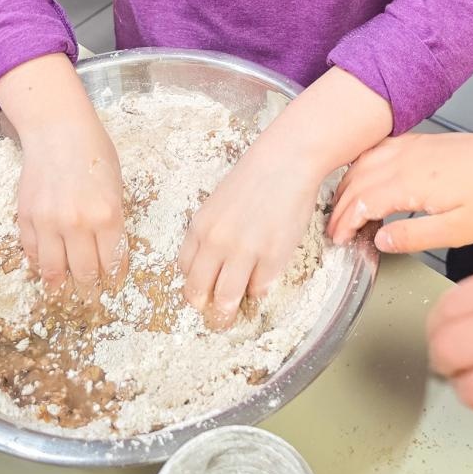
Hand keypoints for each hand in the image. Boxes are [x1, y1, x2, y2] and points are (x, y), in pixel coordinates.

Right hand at [0, 53, 127, 295]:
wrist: (56, 129)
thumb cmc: (93, 150)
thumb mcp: (115, 184)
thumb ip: (112, 218)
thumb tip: (109, 249)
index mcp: (107, 215)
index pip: (112, 262)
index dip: (113, 277)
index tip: (112, 284)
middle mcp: (77, 224)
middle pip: (84, 273)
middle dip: (89, 289)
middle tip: (91, 296)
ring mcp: (49, 222)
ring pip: (53, 270)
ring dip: (60, 284)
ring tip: (65, 290)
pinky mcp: (26, 218)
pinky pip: (32, 252)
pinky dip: (38, 263)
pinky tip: (45, 265)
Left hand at [179, 66, 393, 326]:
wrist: (287, 161)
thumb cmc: (255, 178)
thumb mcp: (219, 204)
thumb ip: (211, 234)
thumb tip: (210, 266)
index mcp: (200, 226)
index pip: (185, 270)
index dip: (194, 283)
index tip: (203, 288)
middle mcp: (217, 242)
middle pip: (199, 291)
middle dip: (207, 306)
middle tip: (215, 312)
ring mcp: (245, 251)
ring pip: (227, 298)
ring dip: (230, 307)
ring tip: (234, 310)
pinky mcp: (273, 257)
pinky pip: (259, 288)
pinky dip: (259, 286)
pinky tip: (263, 273)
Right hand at [329, 131, 472, 249]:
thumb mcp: (459, 231)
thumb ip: (415, 237)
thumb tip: (380, 240)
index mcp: (412, 182)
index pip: (363, 202)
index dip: (345, 222)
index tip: (338, 239)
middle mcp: (406, 158)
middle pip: (356, 181)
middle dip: (339, 207)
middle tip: (334, 230)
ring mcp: (410, 146)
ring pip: (362, 163)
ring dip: (346, 185)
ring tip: (342, 207)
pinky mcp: (417, 140)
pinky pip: (377, 149)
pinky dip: (360, 164)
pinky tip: (359, 174)